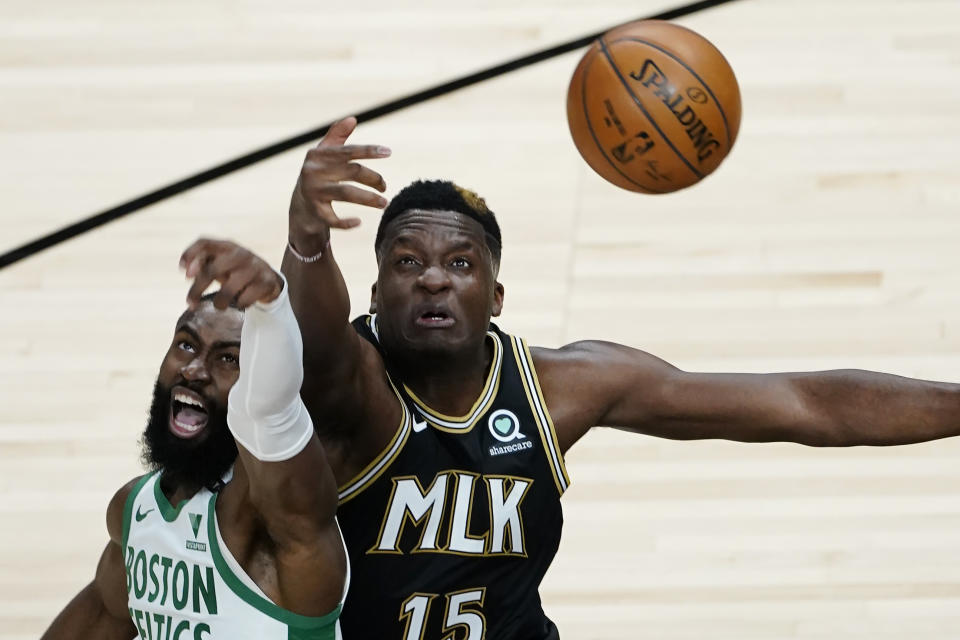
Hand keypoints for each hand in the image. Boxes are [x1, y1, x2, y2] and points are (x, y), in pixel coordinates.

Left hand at [179, 238, 282, 309]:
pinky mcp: (266, 282)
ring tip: (219, 306)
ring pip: (229, 288)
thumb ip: (203, 265)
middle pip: (213, 270)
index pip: (204, 243)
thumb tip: (188, 275)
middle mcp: (240, 253)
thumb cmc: (235, 271)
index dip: (191, 255)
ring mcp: (254, 267)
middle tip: (190, 303)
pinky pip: (246, 299)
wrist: (268, 279)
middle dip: (197, 289)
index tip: (183, 272)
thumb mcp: (220, 264)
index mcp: (226, 246)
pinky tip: (240, 304)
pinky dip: (240, 304)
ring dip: (220, 302)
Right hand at [289, 116, 390, 245]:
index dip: (369, 151)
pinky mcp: (314, 211)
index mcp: (319, 155)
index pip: (348, 151)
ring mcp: (314, 192)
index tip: (388, 152)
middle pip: (353, 172)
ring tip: (384, 203)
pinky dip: (346, 223)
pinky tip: (359, 223)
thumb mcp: (324, 155)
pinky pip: (333, 219)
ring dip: (369, 199)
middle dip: (374, 179)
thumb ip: (337, 136)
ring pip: (347, 193)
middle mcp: (314, 171)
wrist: (300, 205)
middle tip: (385, 187)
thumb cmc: (318, 175)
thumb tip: (352, 118)